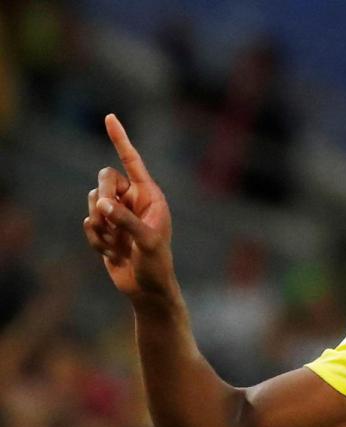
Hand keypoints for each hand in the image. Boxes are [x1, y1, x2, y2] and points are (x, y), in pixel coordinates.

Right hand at [83, 114, 174, 300]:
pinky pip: (88, 223)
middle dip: (103, 195)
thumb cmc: (156, 264)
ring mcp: (118, 214)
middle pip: (104, 178)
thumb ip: (126, 221)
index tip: (109, 117)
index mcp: (151, 195)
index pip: (133, 162)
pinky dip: (95, 239)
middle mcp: (134, 200)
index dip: (120, 140)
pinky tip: (110, 253)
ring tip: (115, 243)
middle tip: (109, 216)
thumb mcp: (147, 241)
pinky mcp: (105, 230)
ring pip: (92, 201)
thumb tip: (101, 204)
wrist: (147, 289)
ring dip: (99, 223)